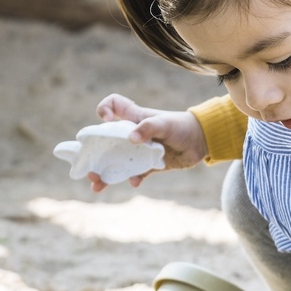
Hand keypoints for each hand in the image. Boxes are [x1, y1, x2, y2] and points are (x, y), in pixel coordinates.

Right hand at [88, 93, 208, 191]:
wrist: (201, 142)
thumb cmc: (182, 126)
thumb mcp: (165, 124)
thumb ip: (149, 128)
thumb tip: (131, 139)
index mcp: (134, 117)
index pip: (113, 105)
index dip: (105, 109)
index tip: (106, 120)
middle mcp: (133, 133)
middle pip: (107, 141)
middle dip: (95, 154)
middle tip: (90, 168)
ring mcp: (140, 150)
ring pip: (117, 162)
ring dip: (107, 173)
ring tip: (97, 185)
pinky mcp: (149, 164)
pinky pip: (136, 173)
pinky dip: (134, 178)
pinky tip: (135, 182)